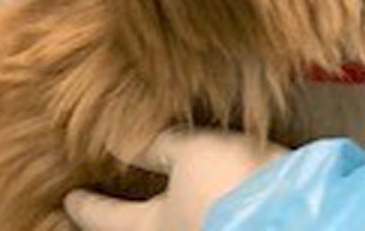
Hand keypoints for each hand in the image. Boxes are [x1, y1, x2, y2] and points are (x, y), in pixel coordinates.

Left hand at [65, 129, 288, 230]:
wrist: (294, 216)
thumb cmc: (235, 186)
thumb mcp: (193, 152)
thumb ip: (156, 147)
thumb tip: (117, 141)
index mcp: (154, 226)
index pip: (107, 218)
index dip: (87, 206)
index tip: (70, 199)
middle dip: (120, 222)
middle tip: (107, 209)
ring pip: (171, 228)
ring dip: (157, 217)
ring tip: (155, 202)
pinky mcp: (235, 228)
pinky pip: (198, 222)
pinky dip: (188, 213)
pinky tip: (200, 201)